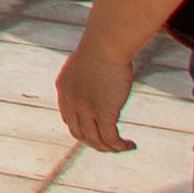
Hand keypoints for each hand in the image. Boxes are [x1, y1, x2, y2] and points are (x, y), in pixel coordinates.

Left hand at [54, 35, 139, 153]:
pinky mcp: (103, 112)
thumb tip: (100, 77)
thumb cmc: (102, 46)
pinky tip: (129, 145)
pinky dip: (119, 145)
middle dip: (95, 143)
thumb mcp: (88, 61)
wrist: (105, 44)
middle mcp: (70, 102)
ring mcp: (85, 108)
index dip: (82, 129)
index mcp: (64, 89)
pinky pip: (109, 137)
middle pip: (79, 133)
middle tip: (111, 145)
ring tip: (123, 148)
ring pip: (95, 140)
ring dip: (109, 148)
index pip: (68, 119)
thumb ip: (89, 74)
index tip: (97, 133)